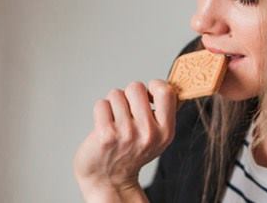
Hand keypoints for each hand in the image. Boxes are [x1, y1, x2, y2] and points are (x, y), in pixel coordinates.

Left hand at [73, 80, 178, 201]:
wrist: (109, 180)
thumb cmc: (131, 154)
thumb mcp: (157, 138)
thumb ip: (163, 114)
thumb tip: (165, 85)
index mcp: (165, 131)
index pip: (165, 92)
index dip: (154, 86)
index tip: (147, 95)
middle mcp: (148, 133)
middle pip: (136, 87)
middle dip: (128, 95)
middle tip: (126, 112)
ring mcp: (127, 134)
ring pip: (116, 94)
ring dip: (113, 105)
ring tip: (115, 122)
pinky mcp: (106, 135)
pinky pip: (102, 104)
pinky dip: (101, 112)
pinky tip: (104, 126)